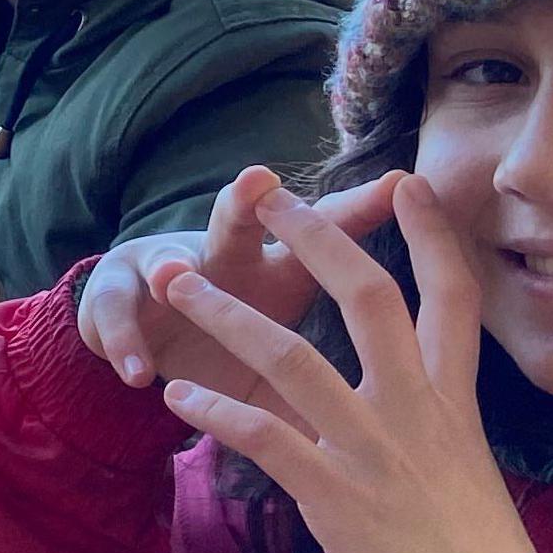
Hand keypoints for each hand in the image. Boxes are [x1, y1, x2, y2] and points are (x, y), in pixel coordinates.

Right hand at [77, 165, 400, 397]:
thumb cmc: (237, 351)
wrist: (148, 346)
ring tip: (175, 277)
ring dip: (173, 270)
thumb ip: (340, 361)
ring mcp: (161, 273)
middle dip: (248, 199)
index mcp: (278, 269)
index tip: (401, 184)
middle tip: (261, 180)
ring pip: (166, 260)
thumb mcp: (293, 360)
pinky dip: (125, 344)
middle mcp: (222, 256)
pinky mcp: (116, 302)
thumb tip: (436, 352)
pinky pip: (118, 320)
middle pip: (237, 221)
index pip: (324, 234)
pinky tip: (136, 372)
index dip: (358, 210)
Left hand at [154, 175, 552, 552]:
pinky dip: (216, 414)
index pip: (454, 297)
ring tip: (175, 280)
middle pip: (367, 297)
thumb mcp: (468, 467)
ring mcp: (374, 452)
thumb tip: (410, 387)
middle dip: (312, 238)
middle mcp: (418, 412)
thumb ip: (433, 417)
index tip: (404, 180)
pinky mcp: (334, 498)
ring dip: (225, 313)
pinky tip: (178, 395)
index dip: (432, 236)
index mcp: (456, 401)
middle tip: (262, 194)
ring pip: (293, 357)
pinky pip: (264, 438)